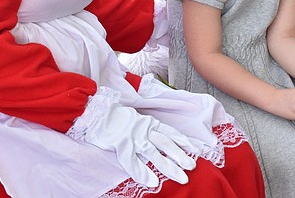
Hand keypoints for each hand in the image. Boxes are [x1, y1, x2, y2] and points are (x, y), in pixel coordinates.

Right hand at [76, 102, 197, 186]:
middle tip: (193, 166)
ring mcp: (133, 137)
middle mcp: (144, 129)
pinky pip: (133, 161)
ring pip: (154, 153)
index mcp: (150, 122)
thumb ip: (149, 128)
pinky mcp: (121, 144)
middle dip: (181, 156)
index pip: (172, 133)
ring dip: (169, 167)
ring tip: (181, 177)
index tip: (197, 150)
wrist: (97, 111)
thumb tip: (160, 139)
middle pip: (167, 144)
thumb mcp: (138, 120)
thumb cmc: (117, 117)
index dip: (184, 142)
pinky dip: (142, 172)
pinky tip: (152, 182)